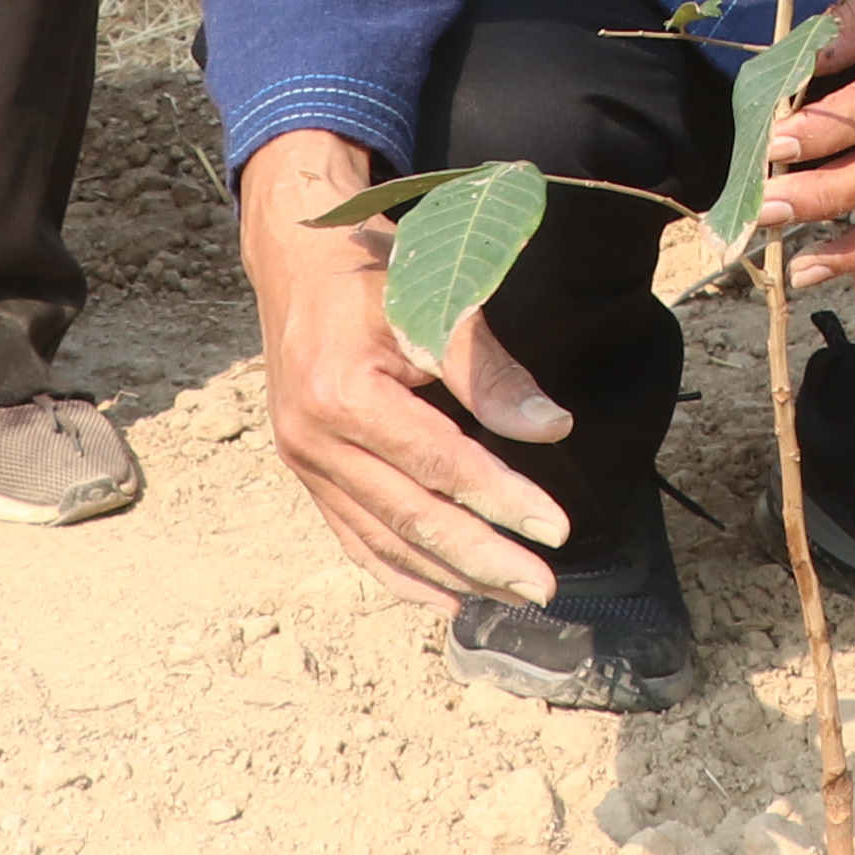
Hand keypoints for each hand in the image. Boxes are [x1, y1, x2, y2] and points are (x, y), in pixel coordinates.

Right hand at [240, 131, 575, 609]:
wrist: (297, 257)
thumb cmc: (373, 271)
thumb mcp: (433, 301)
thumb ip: (487, 372)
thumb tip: (550, 428)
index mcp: (343, 394)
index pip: (438, 464)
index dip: (501, 500)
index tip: (557, 530)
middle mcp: (313, 439)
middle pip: (410, 517)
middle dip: (482, 559)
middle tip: (543, 589)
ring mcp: (303, 462)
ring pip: (382, 538)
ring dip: (449, 576)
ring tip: (509, 597)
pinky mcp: (305, 472)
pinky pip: (354, 536)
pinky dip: (400, 572)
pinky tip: (445, 597)